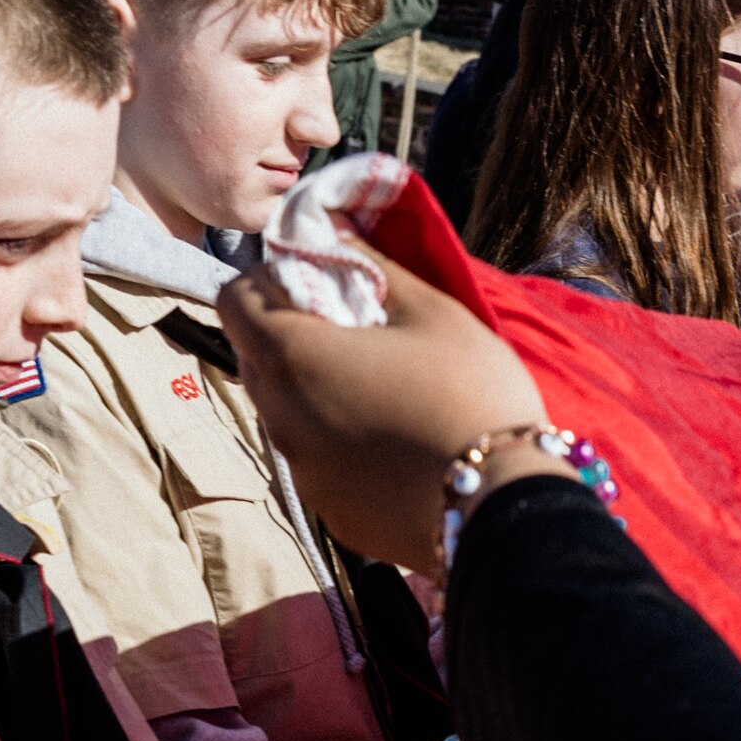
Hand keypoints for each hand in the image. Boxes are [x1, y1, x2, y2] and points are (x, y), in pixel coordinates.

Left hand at [218, 260, 558, 570]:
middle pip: (254, 358)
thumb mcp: (433, 312)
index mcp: (293, 356)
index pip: (234, 299)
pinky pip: (317, 464)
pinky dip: (340, 446)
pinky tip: (394, 446)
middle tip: (353, 333)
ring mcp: (302, 473)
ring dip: (314, 392)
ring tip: (379, 391)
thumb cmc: (472, 394)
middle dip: (289, 336)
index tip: (316, 284)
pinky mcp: (329, 514)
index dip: (267, 282)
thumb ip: (371, 264)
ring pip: (284, 414)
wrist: (506, 507)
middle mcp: (280, 417)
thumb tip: (332, 226)